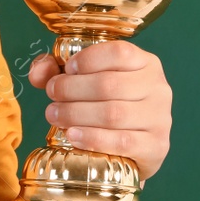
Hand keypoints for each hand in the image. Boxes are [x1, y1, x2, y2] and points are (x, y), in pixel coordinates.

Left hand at [27, 39, 172, 178]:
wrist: (136, 148)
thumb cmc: (110, 106)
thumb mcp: (87, 80)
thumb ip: (58, 70)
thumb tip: (39, 71)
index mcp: (145, 63)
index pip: (119, 52)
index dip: (87, 59)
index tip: (65, 70)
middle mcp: (158, 87)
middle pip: (110, 84)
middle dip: (72, 89)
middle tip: (52, 95)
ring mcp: (160, 118)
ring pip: (113, 113)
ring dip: (76, 114)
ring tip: (55, 115)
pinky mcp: (156, 147)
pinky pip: (122, 141)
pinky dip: (93, 138)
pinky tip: (72, 135)